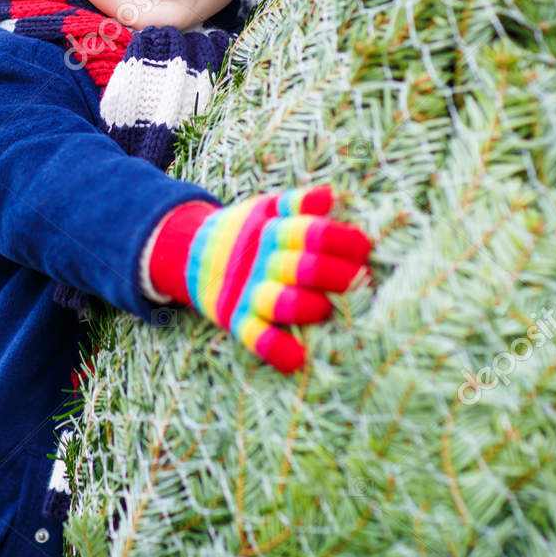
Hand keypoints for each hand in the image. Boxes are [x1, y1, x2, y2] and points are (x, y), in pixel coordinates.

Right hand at [146, 183, 371, 372]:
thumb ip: (297, 203)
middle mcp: (260, 261)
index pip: (310, 232)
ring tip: (326, 310)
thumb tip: (330, 197)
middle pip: (302, 268)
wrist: (191, 253)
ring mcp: (247, 292)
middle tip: (361, 281)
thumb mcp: (265, 209)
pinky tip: (297, 359)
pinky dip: (275, 349)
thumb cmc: (248, 233)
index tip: (364, 247)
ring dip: (306, 307)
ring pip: (279, 303)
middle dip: (336, 275)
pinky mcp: (235, 320)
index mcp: (271, 231)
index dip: (341, 240)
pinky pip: (255, 337)